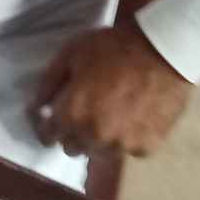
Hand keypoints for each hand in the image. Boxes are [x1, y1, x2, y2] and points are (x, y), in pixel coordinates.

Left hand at [30, 21, 191, 158]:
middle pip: (72, 147)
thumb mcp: (71, 53)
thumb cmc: (113, 47)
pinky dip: (126, 138)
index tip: (53, 117)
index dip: (48, 125)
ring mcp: (121, 146)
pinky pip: (127, 150)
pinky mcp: (146, 148)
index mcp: (70, 114)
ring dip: (99, 139)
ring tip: (110, 113)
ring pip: (99, 152)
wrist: (163, 51)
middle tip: (85, 110)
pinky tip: (133, 116)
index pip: (47, 136)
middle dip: (73, 131)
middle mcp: (92, 137)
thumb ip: (49, 82)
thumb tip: (36, 106)